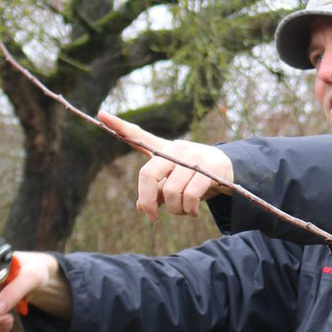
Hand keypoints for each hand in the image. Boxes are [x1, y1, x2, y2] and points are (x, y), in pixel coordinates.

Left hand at [98, 111, 233, 219]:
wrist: (231, 171)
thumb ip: (156, 193)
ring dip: (175, 210)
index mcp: (164, 150)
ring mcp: (194, 157)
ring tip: (183, 211)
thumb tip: (141, 207)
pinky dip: (189, 210)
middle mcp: (176, 149)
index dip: (119, 126)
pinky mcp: (210, 168)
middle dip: (147, 201)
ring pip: (171, 191)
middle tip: (152, 217)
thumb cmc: (195, 178)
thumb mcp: (174, 184)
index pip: (139, 135)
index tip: (101, 114)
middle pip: (148, 174)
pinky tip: (193, 212)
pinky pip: (190, 195)